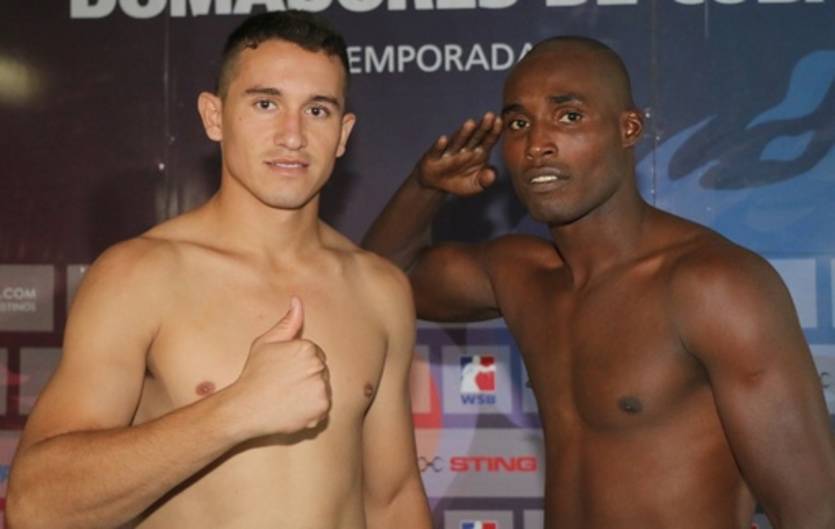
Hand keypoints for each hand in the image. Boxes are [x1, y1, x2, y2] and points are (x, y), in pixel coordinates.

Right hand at [234, 297, 330, 435]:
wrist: (245, 409)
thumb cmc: (254, 375)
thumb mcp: (266, 343)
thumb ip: (287, 323)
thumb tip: (297, 300)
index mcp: (307, 348)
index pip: (316, 354)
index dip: (299, 364)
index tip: (283, 372)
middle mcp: (318, 366)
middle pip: (321, 371)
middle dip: (307, 377)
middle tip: (284, 385)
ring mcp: (321, 388)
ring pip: (323, 389)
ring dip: (311, 393)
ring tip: (288, 397)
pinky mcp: (322, 408)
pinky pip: (323, 407)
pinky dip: (312, 410)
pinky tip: (293, 409)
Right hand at [414, 112, 502, 195]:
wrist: (437, 184)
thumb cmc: (460, 181)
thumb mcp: (475, 185)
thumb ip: (485, 180)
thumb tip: (492, 174)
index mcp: (479, 152)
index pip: (488, 140)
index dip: (494, 132)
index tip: (500, 122)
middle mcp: (465, 148)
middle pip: (475, 137)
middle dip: (482, 127)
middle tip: (490, 116)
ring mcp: (450, 151)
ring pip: (458, 141)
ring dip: (464, 133)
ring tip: (471, 123)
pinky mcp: (434, 157)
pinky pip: (437, 151)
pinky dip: (440, 145)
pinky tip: (443, 139)